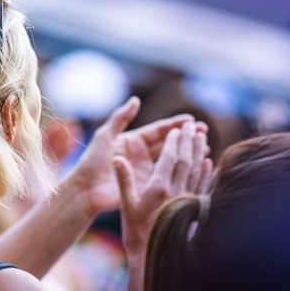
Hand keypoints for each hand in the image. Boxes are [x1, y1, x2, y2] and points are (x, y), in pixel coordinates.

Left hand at [71, 97, 198, 213]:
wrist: (85, 190)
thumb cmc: (91, 162)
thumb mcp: (104, 136)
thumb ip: (120, 118)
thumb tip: (136, 100)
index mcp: (133, 141)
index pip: (159, 130)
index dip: (175, 125)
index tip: (192, 121)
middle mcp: (142, 155)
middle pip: (169, 143)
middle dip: (186, 137)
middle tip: (204, 132)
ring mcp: (145, 170)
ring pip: (171, 160)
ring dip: (187, 153)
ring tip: (204, 147)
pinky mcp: (146, 186)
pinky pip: (166, 177)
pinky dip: (181, 172)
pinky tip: (195, 167)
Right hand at [114, 122, 212, 260]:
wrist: (156, 257)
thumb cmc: (137, 232)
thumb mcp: (126, 206)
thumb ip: (124, 180)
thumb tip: (118, 158)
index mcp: (159, 189)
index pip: (169, 159)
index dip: (173, 142)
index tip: (176, 129)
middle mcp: (176, 192)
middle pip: (186, 160)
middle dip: (189, 141)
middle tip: (192, 125)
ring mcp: (187, 200)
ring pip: (197, 170)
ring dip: (199, 151)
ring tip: (202, 136)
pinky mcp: (194, 208)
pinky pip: (202, 184)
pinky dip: (205, 170)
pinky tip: (208, 161)